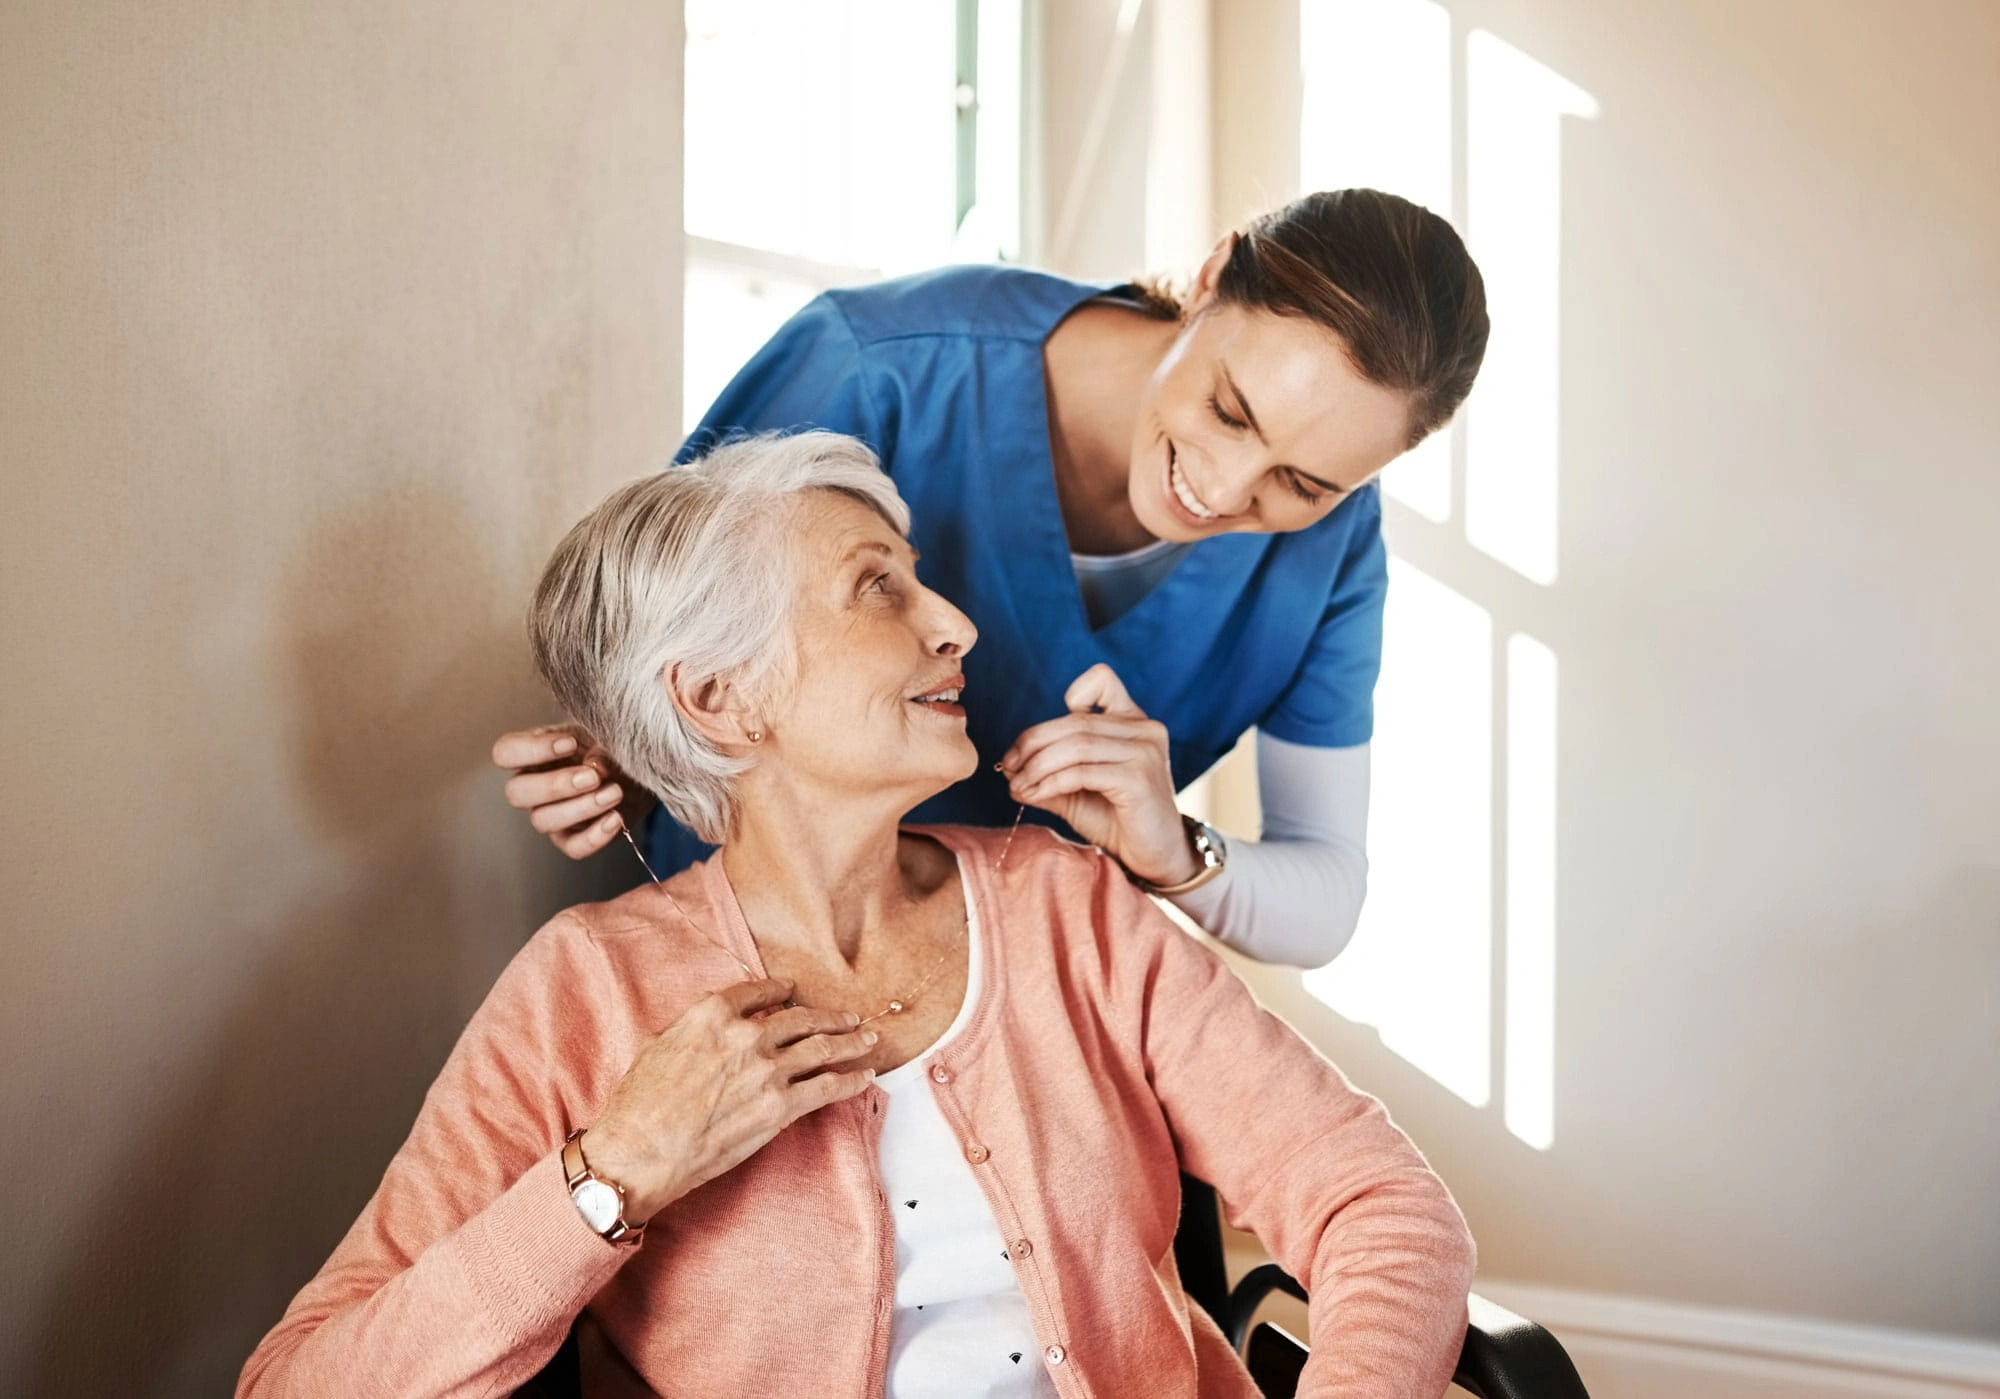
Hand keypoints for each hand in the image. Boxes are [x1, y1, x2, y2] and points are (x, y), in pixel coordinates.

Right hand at [491, 723, 656, 858]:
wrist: (643, 771)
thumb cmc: (615, 748)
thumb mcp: (608, 737)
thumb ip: (598, 747)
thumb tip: (594, 766)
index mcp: (535, 753)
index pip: (506, 752)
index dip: (531, 749)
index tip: (570, 744)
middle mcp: (534, 786)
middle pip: (516, 793)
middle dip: (555, 785)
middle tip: (593, 777)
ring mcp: (550, 815)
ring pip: (543, 821)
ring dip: (580, 808)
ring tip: (614, 793)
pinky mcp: (573, 838)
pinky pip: (573, 847)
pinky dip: (594, 836)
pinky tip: (616, 818)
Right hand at [581, 978, 877, 1220]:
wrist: (641, 1151)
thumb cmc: (639, 1105)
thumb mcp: (657, 1046)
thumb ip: (689, 1030)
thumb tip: (703, 1029)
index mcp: (712, 1015)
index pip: (757, 993)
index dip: (778, 990)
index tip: (792, 992)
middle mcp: (746, 1036)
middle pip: (801, 1019)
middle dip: (830, 1018)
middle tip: (849, 1018)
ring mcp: (767, 1070)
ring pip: (822, 1048)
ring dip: (850, 1042)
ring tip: (868, 1040)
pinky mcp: (780, 1107)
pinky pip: (827, 1087)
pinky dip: (851, 1080)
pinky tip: (864, 1076)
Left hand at [998, 663, 1200, 887]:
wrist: (1152, 857)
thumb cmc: (1117, 819)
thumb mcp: (1077, 789)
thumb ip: (1048, 772)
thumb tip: (1009, 767)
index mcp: (1133, 720)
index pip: (1102, 680)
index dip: (1070, 697)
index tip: (1044, 737)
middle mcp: (1144, 729)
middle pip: (1073, 722)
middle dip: (1032, 743)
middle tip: (1010, 768)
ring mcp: (1144, 752)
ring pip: (1075, 746)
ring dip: (1037, 767)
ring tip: (1018, 786)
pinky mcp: (1138, 779)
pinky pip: (1081, 772)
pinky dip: (1050, 782)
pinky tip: (1035, 795)